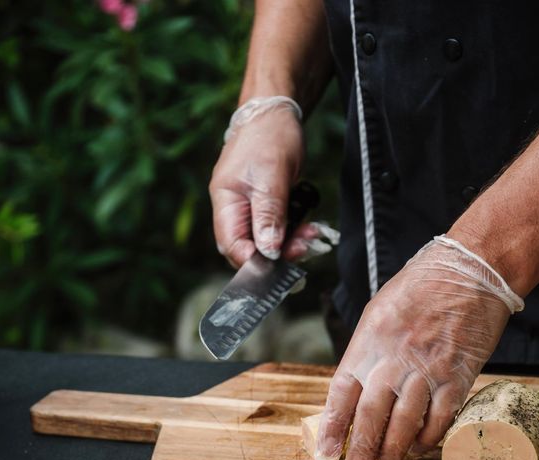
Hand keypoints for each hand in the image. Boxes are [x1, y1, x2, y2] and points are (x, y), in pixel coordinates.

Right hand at [210, 103, 335, 267]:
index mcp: (226, 200)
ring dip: (290, 242)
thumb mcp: (272, 176)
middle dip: (277, 254)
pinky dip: (294, 231)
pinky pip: (277, 227)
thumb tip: (268, 251)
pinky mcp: (266, 204)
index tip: (279, 267)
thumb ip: (269, 214)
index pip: (231, 244)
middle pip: (249, 246)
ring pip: (266, 239)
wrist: (277, 112)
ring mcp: (250, 206)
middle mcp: (234, 207)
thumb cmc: (270, 136)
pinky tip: (310, 228)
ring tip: (312, 235)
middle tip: (305, 248)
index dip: (252, 260)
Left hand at [315, 236, 520, 459]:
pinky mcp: (457, 376)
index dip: (332, 426)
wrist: (468, 270)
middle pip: (370, 414)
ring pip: (403, 423)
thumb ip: (368, 348)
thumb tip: (358, 384)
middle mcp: (393, 357)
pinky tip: (420, 446)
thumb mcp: (379, 311)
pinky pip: (439, 418)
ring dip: (392, 448)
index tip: (326, 449)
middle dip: (361, 446)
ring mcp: (426, 369)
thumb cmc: (421, 285)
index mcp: (368, 340)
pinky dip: (428, 438)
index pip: (341, 393)